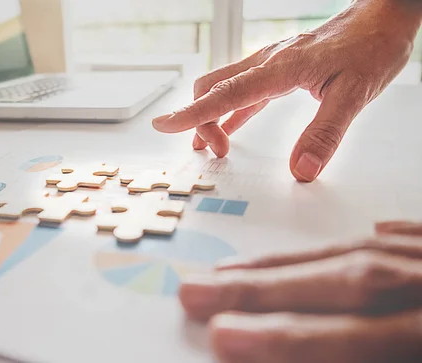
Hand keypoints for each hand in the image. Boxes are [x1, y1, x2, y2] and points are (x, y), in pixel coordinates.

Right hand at [153, 0, 421, 181]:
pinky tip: (230, 128)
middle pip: (213, 88)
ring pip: (224, 87)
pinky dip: (230, 111)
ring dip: (211, 115)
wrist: (383, 18)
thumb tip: (301, 170)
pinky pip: (244, 90)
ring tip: (213, 146)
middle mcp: (267, 63)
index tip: (163, 125)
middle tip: (215, 152)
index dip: (191, 113)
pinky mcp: (279, 69)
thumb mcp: (354, 95)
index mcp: (279, 68)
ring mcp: (271, 64)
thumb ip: (325, 134)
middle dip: (201, 121)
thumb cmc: (370, 48)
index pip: (225, 94)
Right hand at [179, 221, 421, 362]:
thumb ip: (361, 352)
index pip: (353, 336)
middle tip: (199, 292)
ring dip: (289, 263)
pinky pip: (402, 235)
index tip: (224, 336)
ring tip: (234, 271)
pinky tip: (329, 247)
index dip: (285, 336)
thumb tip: (287, 352)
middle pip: (343, 280)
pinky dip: (358, 242)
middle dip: (262, 288)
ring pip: (360, 250)